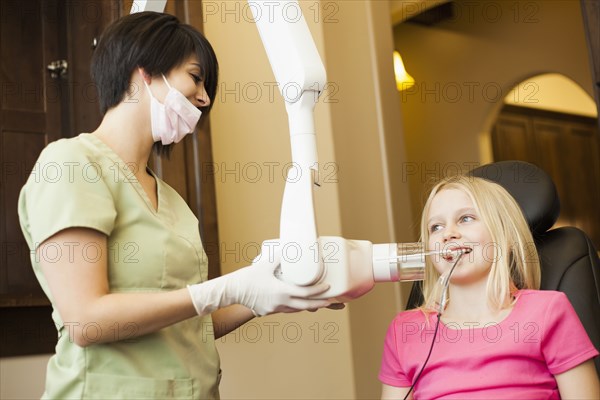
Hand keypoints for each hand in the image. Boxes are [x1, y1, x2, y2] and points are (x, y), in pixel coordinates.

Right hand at [187, 241, 331, 316]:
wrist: (232, 291)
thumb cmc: (248, 277)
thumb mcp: (266, 264)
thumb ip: (280, 257)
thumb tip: (291, 247)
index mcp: (282, 291)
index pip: (306, 293)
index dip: (319, 291)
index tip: (328, 287)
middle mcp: (281, 303)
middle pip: (306, 306)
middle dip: (320, 303)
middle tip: (332, 301)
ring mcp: (275, 309)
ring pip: (296, 310)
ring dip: (308, 306)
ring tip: (319, 302)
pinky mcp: (268, 312)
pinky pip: (285, 310)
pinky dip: (294, 307)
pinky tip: (298, 303)